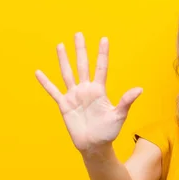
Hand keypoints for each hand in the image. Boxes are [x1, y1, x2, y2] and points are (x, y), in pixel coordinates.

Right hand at [35, 32, 142, 152]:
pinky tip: (38, 72)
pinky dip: (46, 83)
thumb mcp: (119, 116)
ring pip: (67, 74)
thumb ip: (126, 101)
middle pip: (82, 65)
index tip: (104, 39)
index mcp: (99, 91)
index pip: (101, 68)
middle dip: (80, 50)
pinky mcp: (64, 105)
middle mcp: (86, 90)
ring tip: (60, 45)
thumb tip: (140, 89)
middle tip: (78, 34)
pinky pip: (53, 91)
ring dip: (63, 60)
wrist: (94, 145)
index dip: (102, 54)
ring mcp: (74, 96)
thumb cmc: (108, 132)